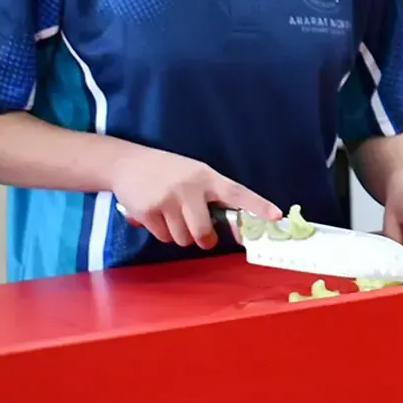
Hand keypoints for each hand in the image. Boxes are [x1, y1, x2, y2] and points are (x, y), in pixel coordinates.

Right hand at [111, 147, 278, 250]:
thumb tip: (235, 225)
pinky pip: (163, 237)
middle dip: (205, 240)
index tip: (276, 216)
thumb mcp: (195, 174)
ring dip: (181, 235)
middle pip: (203, 232)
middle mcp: (188, 188)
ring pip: (183, 238)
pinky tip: (155, 214)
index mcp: (207, 177)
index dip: (258, 205)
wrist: (126, 163)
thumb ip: (212, 195)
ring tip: (172, 215)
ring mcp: (166, 200)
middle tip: (204, 237)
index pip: (237, 192)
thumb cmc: (169, 171)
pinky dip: (162, 232)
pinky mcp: (146, 211)